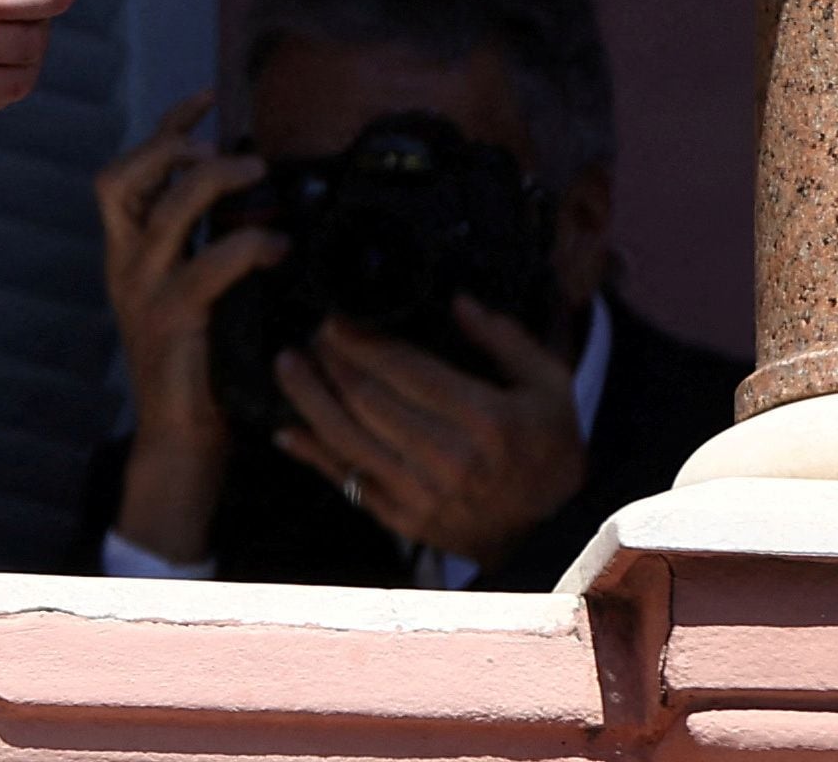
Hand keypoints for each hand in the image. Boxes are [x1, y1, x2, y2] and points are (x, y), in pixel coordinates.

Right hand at [92, 92, 284, 564]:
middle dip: (174, 148)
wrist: (180, 442)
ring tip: (258, 177)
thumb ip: (208, 253)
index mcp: (128, 255)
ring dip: (216, 182)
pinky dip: (248, 245)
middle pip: (124, 179)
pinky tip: (277, 248)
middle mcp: (126, 265)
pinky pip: (209, 264)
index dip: (167, 129)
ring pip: (167, 211)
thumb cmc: (199, 370)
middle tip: (230, 153)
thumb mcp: (192, 299)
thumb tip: (257, 207)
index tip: (207, 99)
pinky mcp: (173, 320)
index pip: (130, 171)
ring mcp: (145, 292)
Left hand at [271, 297, 584, 567]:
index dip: (363, 342)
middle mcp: (450, 459)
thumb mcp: (550, 387)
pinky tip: (286, 429)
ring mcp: (423, 495)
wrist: (551, 536)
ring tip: (286, 364)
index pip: (407, 370)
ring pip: (348, 439)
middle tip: (309, 333)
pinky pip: (348, 482)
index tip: (334, 318)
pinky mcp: (405, 521)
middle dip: (331, 362)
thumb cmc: (549, 451)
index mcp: (486, 419)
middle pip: (369, 401)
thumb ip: (505, 339)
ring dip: (310, 399)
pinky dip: (313, 454)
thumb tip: (457, 301)